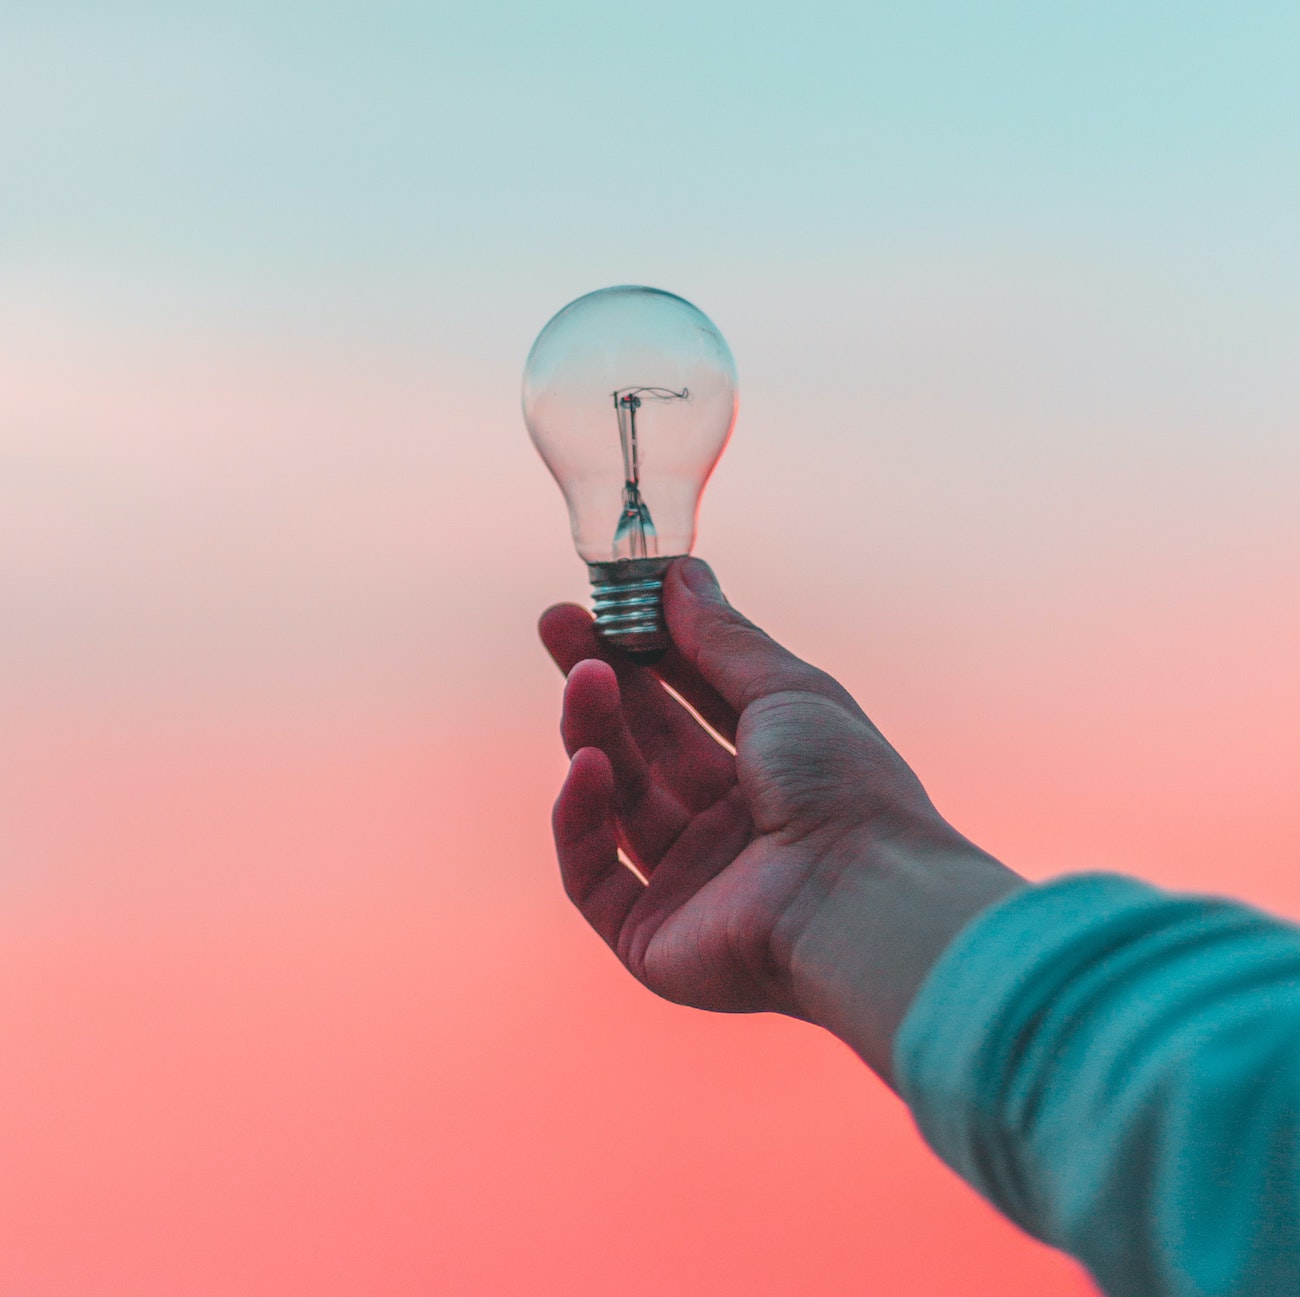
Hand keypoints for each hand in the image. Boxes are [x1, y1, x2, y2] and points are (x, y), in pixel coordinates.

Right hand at [539, 559, 1021, 1081]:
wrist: (861, 899)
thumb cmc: (843, 786)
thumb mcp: (787, 690)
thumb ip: (723, 637)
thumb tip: (681, 573)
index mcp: (772, 774)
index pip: (691, 703)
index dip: (646, 652)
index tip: (604, 602)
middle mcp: (730, 829)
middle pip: (645, 746)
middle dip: (601, 682)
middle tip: (557, 624)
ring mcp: (690, 885)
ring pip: (617, 800)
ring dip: (593, 734)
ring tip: (584, 678)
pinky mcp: (651, 939)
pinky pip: (593, 875)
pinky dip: (581, 820)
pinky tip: (586, 765)